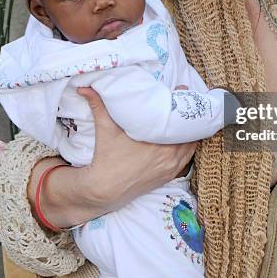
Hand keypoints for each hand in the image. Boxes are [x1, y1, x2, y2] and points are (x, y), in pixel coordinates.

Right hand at [31, 88, 196, 227]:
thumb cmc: (106, 158)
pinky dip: (188, 146)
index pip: (178, 118)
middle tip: (184, 100)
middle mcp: (169, 155)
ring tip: (186, 116)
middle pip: (188, 129)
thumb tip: (85, 88)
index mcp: (158, 142)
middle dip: (186, 115)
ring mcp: (171, 166)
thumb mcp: (104, 129)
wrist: (105, 189)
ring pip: (191, 143)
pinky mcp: (170, 175)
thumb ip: (98, 105)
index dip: (182, 101)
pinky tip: (185, 136)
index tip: (182, 89)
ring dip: (190, 131)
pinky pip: (187, 157)